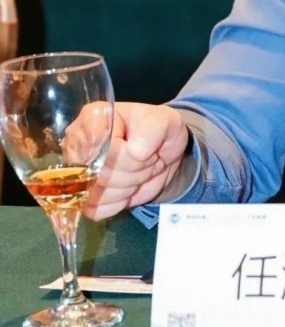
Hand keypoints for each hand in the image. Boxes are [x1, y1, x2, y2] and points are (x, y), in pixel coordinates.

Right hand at [83, 102, 188, 220]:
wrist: (162, 152)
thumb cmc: (159, 130)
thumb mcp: (165, 121)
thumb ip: (153, 130)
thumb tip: (135, 151)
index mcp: (93, 117)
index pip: (100, 147)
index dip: (128, 156)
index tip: (145, 150)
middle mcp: (77, 144)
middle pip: (100, 173)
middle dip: (134, 172)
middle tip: (147, 159)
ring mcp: (77, 171)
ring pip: (98, 194)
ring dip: (129, 187)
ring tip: (139, 169)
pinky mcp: (83, 195)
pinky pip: (97, 209)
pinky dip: (119, 202)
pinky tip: (128, 186)